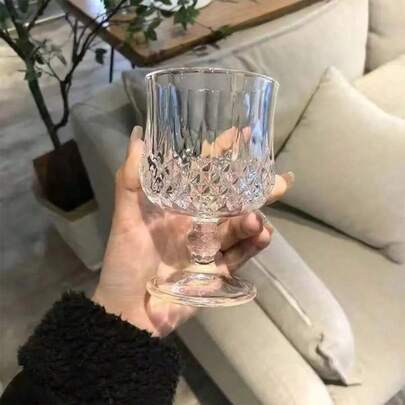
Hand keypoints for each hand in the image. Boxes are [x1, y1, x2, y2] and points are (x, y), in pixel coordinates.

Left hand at [93, 126, 293, 336]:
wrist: (129, 309)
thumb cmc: (125, 261)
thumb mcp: (126, 218)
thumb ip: (131, 179)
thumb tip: (138, 136)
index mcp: (179, 206)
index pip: (204, 174)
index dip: (222, 154)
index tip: (241, 134)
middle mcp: (198, 222)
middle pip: (232, 200)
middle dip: (254, 189)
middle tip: (279, 181)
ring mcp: (210, 246)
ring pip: (239, 227)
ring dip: (253, 220)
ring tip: (257, 218)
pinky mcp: (219, 270)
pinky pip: (241, 255)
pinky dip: (254, 245)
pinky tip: (263, 235)